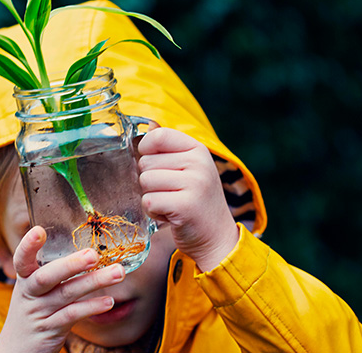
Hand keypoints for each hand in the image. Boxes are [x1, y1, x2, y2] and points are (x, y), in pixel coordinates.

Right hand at [0, 226, 125, 352]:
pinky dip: (91, 307)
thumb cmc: (33, 311)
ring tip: (118, 272)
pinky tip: (109, 301)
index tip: (39, 231)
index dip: (28, 246)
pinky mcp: (50, 330)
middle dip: (70, 264)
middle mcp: (29, 294)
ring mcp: (39, 313)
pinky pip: (72, 316)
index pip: (21, 260)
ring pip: (66, 295)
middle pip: (45, 277)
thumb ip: (53, 271)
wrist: (17, 349)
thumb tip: (86, 246)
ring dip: (94, 282)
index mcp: (25, 279)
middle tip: (93, 254)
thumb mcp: (35, 290)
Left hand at [138, 126, 239, 271]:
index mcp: (198, 149)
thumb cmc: (197, 201)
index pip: (158, 136)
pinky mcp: (186, 206)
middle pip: (146, 163)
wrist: (217, 237)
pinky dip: (154, 212)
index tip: (156, 165)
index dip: (146, 150)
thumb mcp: (189, 168)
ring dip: (152, 198)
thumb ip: (170, 147)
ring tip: (172, 204)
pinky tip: (171, 216)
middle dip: (151, 182)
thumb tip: (149, 123)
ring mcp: (194, 184)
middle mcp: (199, 163)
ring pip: (145, 182)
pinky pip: (149, 201)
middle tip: (172, 193)